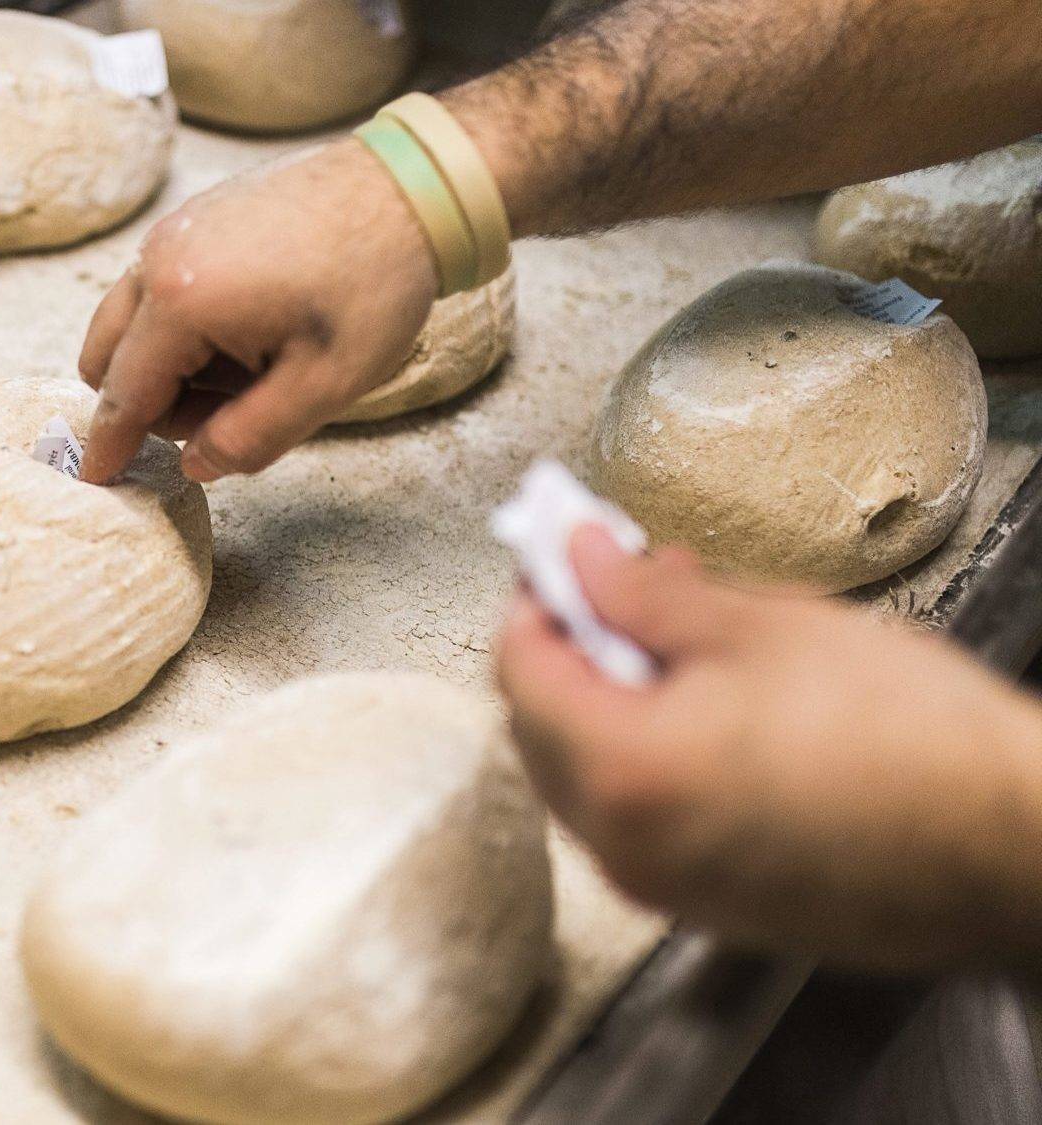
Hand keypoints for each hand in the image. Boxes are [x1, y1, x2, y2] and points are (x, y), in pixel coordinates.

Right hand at [78, 139, 438, 483]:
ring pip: (130, 321)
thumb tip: (194, 465)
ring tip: (255, 364)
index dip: (109, 446)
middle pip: (106, 356)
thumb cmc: (375, 283)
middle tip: (231, 410)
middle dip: (150, 402)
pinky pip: (159, 287)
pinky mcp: (195, 216)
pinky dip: (186, 324)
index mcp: (181, 301)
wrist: (409, 186)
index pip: (123, 394)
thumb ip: (249, 439)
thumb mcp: (323, 386)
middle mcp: (159, 258)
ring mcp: (174, 229)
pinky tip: (256, 325)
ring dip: (170, 363)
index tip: (95, 481)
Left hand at [496, 527, 1041, 970]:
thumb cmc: (909, 735)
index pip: (520, 671)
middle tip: (627, 585)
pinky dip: (646, 758)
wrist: (1013, 846)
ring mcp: (661, 889)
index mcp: (622, 771)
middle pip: (540, 729)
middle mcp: (622, 847)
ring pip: (585, 778)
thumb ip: (643, 595)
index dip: (535, 599)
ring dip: (609, 702)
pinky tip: (709, 710)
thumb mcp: (762, 628)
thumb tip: (580, 558)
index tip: (564, 555)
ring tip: (684, 639)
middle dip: (572, 649)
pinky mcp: (705, 908)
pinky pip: (636, 820)